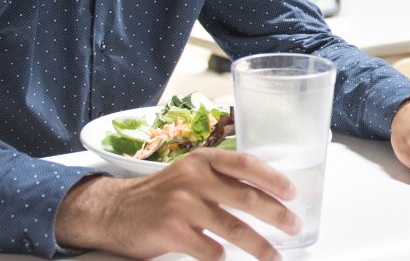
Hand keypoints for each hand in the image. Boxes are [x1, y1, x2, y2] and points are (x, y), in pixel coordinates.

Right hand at [55, 148, 297, 260]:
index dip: (272, 179)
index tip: (292, 193)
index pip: (246, 164)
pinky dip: (221, 257)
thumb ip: (221, 178)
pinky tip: (225, 259)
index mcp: (202, 160)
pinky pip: (209, 249)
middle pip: (246, 198)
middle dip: (276, 215)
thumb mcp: (190, 174)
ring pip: (233, 229)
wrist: (115, 211)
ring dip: (259, 245)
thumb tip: (267, 192)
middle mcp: (193, 178)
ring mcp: (181, 204)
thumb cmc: (161, 195)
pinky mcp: (171, 230)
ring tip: (274, 255)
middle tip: (294, 226)